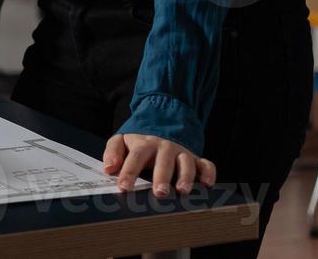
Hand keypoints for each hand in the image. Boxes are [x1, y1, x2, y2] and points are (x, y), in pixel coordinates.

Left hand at [102, 133, 216, 196]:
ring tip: (183, 191)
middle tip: (159, 193)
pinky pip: (206, 164)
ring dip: (186, 177)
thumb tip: (108, 168)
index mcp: (145, 144)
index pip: (136, 157)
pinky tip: (207, 185)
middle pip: (164, 161)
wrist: (162, 124)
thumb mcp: (122, 141)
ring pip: (186, 163)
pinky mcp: (196, 158)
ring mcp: (181, 152)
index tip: (124, 187)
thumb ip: (113, 152)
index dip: (129, 172)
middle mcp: (165, 147)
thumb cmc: (140, 142)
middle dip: (162, 177)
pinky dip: (209, 173)